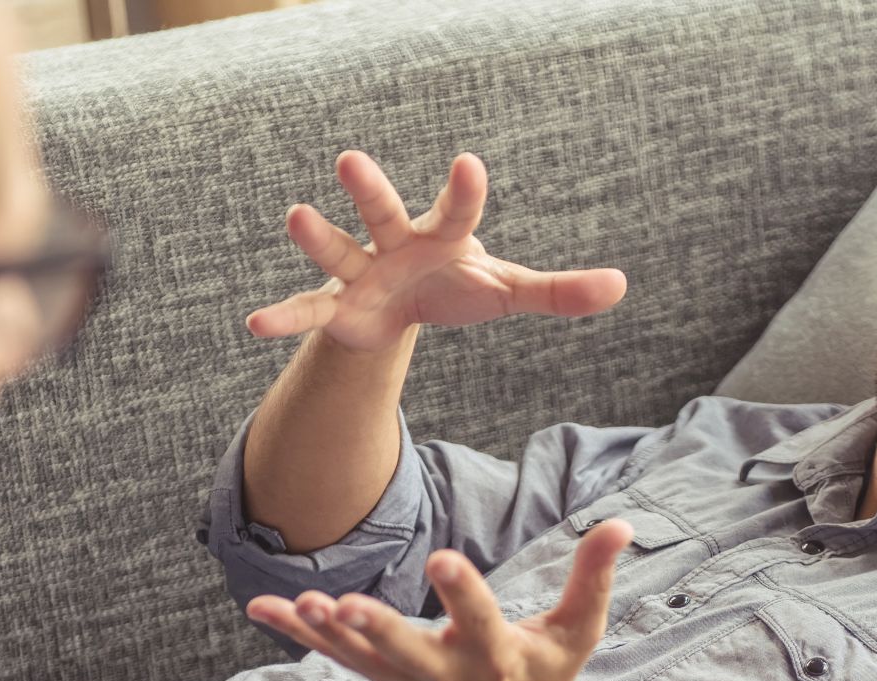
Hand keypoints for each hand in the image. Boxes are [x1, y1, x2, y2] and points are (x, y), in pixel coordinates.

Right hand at [244, 150, 627, 352]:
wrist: (406, 310)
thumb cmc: (460, 286)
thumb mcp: (509, 291)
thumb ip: (559, 290)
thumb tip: (622, 286)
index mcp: (442, 236)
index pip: (458, 210)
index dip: (464, 191)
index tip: (468, 165)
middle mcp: (395, 243)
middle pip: (383, 212)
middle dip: (369, 190)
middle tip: (350, 160)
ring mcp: (361, 272)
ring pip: (337, 252)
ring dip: (318, 238)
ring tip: (295, 215)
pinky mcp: (336, 308)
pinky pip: (307, 309)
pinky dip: (283, 318)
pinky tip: (255, 325)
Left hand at [244, 519, 633, 680]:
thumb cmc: (547, 676)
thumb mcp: (578, 632)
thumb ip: (593, 577)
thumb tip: (623, 522)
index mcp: (497, 657)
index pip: (479, 621)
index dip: (463, 592)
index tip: (444, 559)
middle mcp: (448, 674)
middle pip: (406, 650)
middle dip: (376, 629)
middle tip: (345, 605)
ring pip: (360, 657)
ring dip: (325, 633)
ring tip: (297, 604)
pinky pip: (333, 657)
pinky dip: (297, 633)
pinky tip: (259, 606)